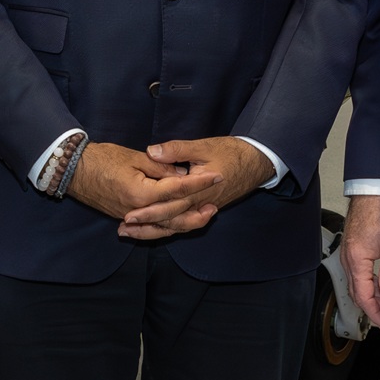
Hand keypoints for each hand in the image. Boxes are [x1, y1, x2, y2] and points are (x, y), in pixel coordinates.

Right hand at [66, 141, 220, 233]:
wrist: (74, 170)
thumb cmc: (103, 158)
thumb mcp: (136, 157)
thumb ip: (161, 167)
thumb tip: (182, 175)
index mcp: (142, 193)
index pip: (178, 189)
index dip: (199, 182)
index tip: (216, 175)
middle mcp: (138, 210)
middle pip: (175, 214)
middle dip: (197, 207)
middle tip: (217, 201)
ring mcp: (131, 216)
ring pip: (165, 226)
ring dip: (187, 222)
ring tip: (205, 216)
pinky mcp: (125, 217)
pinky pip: (152, 228)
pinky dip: (167, 228)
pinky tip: (178, 225)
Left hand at [117, 137, 273, 238]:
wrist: (256, 162)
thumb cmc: (230, 152)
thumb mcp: (202, 146)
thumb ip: (176, 150)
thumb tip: (152, 151)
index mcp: (198, 190)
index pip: (169, 204)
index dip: (148, 210)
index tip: (129, 213)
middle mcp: (200, 204)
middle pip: (170, 220)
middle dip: (146, 225)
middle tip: (123, 227)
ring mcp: (203, 209)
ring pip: (177, 226)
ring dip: (154, 231)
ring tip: (131, 233)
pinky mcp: (205, 209)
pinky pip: (185, 224)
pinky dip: (168, 228)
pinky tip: (153, 228)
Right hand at [340, 194, 379, 331]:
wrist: (375, 189)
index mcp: (357, 259)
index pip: (363, 296)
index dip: (375, 313)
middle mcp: (348, 258)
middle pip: (360, 294)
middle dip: (379, 306)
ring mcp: (349, 254)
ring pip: (360, 285)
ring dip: (378, 295)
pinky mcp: (353, 250)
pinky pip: (360, 275)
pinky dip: (373, 284)